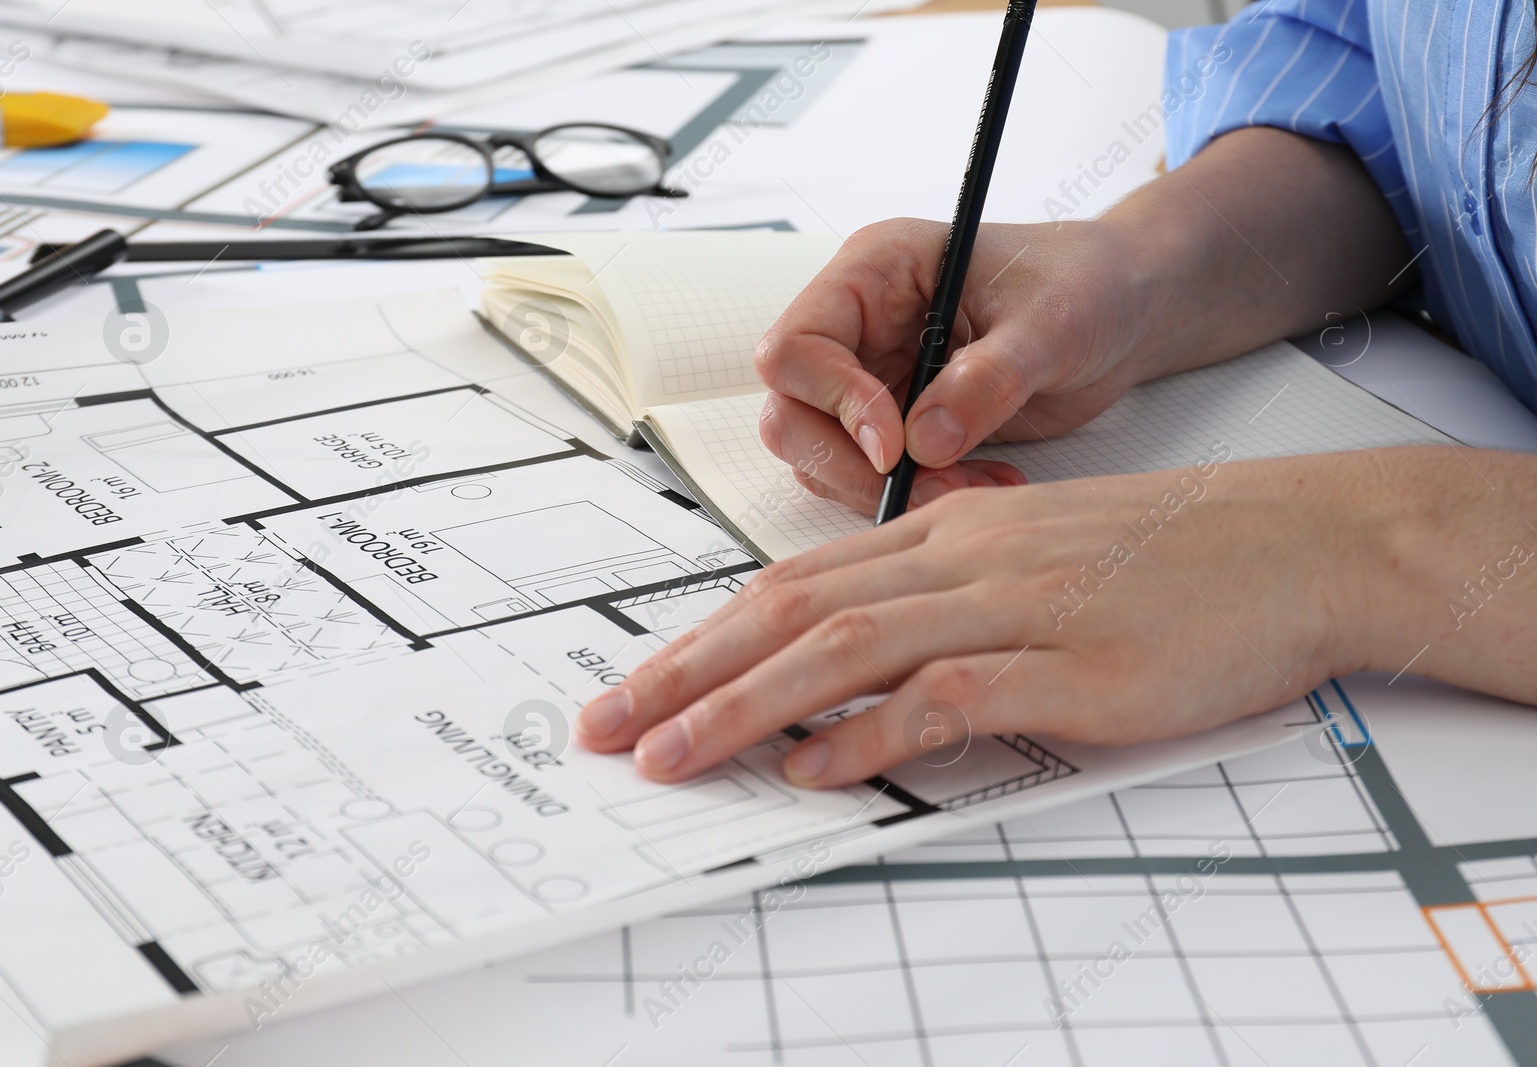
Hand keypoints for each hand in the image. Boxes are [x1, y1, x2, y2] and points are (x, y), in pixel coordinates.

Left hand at [576, 451, 1420, 786]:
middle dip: (685, 672)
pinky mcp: (1069, 663)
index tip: (638, 687)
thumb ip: (940, 610)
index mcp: (944, 536)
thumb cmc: (1166, 562)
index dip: (701, 637)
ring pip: (844, 647)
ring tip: (670, 757)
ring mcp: (1012, 606)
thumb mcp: (1032, 566)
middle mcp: (960, 559)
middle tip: (609, 728)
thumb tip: (852, 686)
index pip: (791, 583)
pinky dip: (869, 733)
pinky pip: (947, 695)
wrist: (1295, 545)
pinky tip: (813, 768)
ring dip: (743, 707)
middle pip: (789, 611)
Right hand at [753, 216, 1166, 513]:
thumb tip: (923, 442)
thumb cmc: (1088, 283)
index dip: (832, 402)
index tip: (894, 444)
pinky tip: (984, 482)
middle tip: (930, 489)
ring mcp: (871, 378)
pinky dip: (919, 496)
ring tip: (975, 486)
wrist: (1125, 310)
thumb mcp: (1051, 323)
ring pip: (823, 457)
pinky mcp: (897, 425)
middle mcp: (857, 327)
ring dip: (889, 490)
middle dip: (850, 466)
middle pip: (791, 414)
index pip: (795, 347)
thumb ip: (987, 379)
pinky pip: (872, 477)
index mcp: (873, 272)